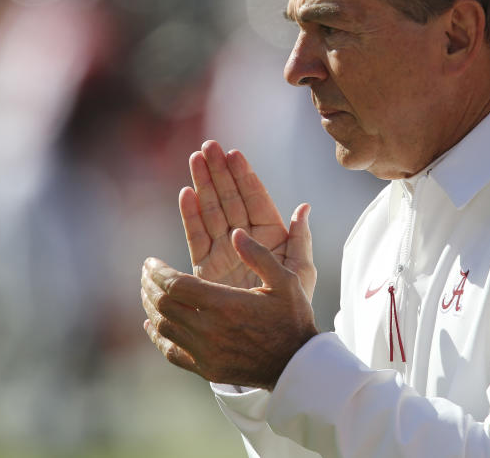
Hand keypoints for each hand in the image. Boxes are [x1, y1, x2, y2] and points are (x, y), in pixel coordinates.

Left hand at [142, 229, 318, 389]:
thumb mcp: (285, 281)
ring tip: (147, 291)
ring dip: (151, 306)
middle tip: (146, 272)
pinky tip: (151, 323)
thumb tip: (235, 232)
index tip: (150, 262)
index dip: (158, 272)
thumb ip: (259, 255)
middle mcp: (210, 330)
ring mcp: (206, 352)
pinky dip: (156, 336)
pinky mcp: (206, 368)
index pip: (176, 286)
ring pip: (164, 327)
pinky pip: (171, 352)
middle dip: (150, 285)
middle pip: (164, 305)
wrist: (296, 364)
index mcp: (226, 304)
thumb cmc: (292, 318)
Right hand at [179, 140, 315, 298]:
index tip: (234, 154)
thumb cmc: (293, 308)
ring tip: (195, 159)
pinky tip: (186, 193)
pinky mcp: (207, 267)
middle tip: (208, 147)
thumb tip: (303, 208)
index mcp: (271, 236)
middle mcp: (246, 240)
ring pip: (212, 212)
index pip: (256, 200)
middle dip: (220, 173)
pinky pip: (197, 237)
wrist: (270, 342)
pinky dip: (191, 215)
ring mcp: (225, 252)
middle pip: (230, 199)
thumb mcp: (300, 272)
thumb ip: (301, 240)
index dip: (245, 177)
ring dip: (203, 185)